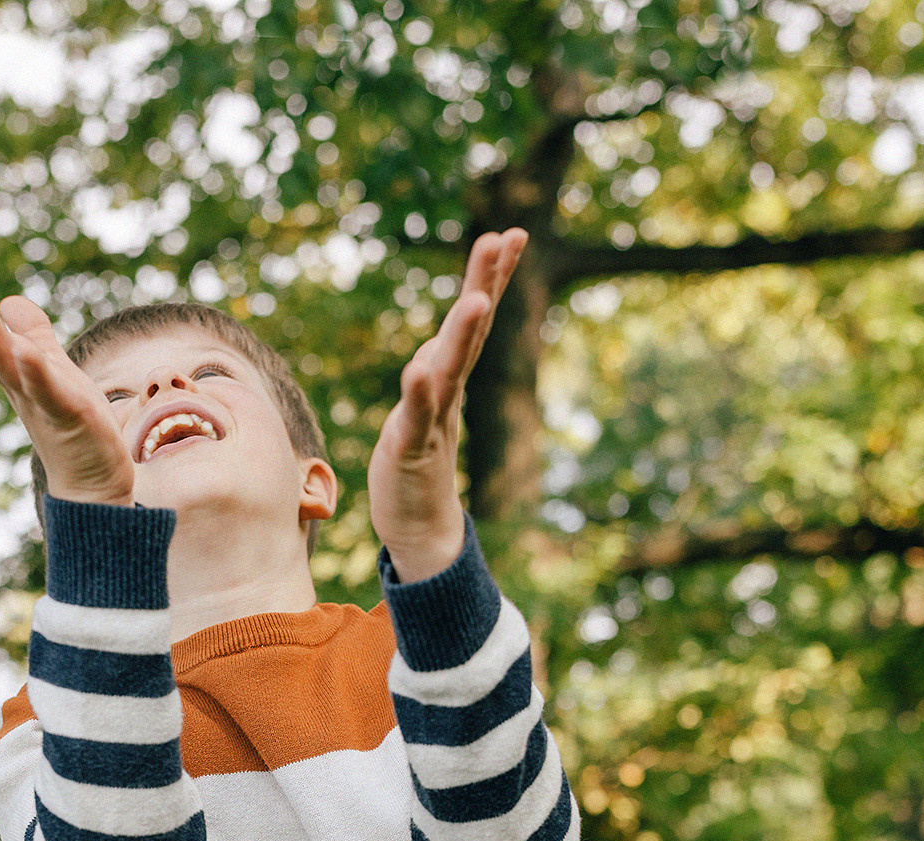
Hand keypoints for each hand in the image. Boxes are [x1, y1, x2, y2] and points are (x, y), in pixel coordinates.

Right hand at [0, 261, 132, 505]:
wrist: (94, 485)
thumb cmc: (72, 426)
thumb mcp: (52, 368)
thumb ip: (33, 335)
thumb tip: (10, 301)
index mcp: (8, 369)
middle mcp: (14, 382)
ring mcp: (38, 399)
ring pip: (3, 357)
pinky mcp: (68, 415)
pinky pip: (48, 390)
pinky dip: (35, 371)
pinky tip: (24, 350)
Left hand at [369, 229, 526, 581]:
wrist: (417, 525)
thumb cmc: (416, 464)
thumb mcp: (419, 410)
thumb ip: (429, 377)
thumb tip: (431, 347)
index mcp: (446, 376)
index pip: (470, 319)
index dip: (490, 277)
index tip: (511, 233)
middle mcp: (446, 390)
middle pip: (467, 330)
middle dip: (486, 283)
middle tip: (504, 239)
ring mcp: (432, 418)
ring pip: (450, 368)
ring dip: (463, 335)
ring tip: (477, 299)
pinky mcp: (412, 448)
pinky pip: (417, 416)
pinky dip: (419, 394)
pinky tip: (419, 369)